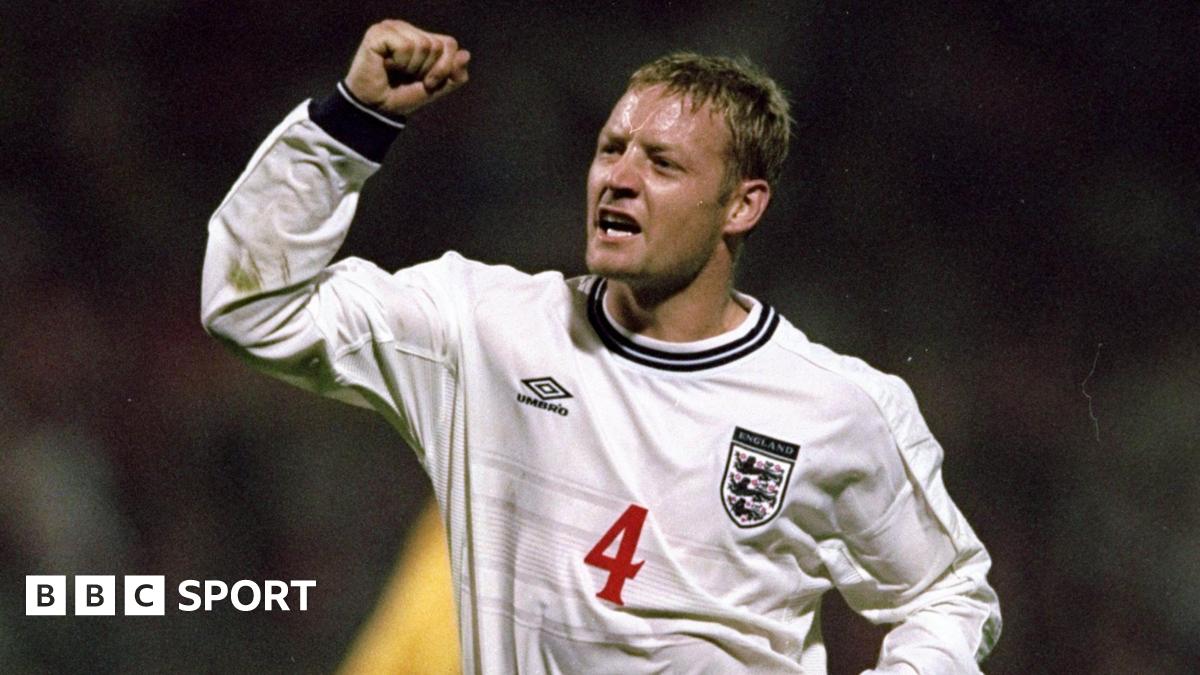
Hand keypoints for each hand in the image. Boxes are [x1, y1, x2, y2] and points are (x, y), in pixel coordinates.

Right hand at [344, 20, 469, 115]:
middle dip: (426, 70)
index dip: (443, 68)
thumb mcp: (435, 88)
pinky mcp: (378, 33)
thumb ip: (453, 74)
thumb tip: (466, 54)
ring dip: (411, 67)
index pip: (449, 44)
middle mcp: (406, 28)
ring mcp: (392, 28)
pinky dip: (399, 63)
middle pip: (437, 45)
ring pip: (422, 45)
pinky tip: (386, 65)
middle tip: (407, 76)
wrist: (376, 108)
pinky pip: (405, 47)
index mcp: (421, 36)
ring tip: (396, 71)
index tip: (426, 82)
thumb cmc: (401, 95)